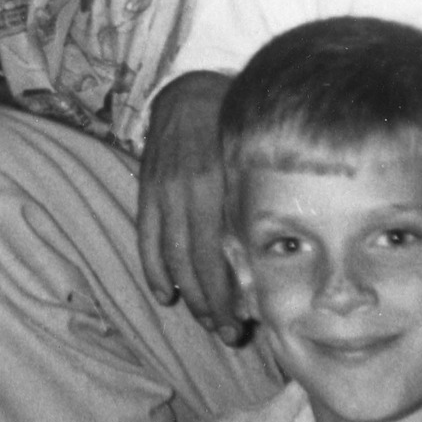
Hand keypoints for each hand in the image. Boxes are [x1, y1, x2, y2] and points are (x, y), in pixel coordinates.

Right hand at [137, 71, 242, 343]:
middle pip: (191, 262)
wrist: (188, 90)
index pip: (213, 255)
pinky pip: (146, 236)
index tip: (241, 321)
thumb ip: (254, 196)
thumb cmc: (232, 124)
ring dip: (185, 292)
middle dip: (208, 303)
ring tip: (202, 317)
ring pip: (168, 254)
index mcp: (212, 184)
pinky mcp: (146, 189)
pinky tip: (165, 292)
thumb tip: (276, 250)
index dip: (224, 294)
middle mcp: (182, 191)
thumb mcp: (249, 155)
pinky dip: (153, 267)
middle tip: (226, 330)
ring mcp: (160, 191)